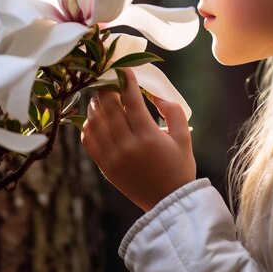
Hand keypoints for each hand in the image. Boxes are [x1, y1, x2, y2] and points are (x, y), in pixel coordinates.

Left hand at [81, 68, 196, 210]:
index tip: (124, 69)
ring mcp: (113, 158)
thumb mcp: (184, 137)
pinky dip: (88, 126)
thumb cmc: (179, 167)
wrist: (168, 202)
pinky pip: (88, 141)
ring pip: (95, 122)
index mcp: (149, 137)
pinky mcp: (105, 167)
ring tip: (102, 97)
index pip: (131, 101)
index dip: (126, 81)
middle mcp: (127, 146)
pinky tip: (95, 119)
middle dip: (107, 89)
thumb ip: (172, 111)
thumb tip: (154, 94)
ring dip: (96, 105)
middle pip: (108, 108)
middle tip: (109, 80)